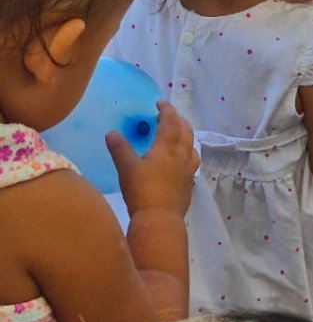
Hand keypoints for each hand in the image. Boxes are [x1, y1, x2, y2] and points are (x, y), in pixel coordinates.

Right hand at [107, 101, 198, 216]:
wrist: (160, 218)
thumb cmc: (142, 191)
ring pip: (192, 146)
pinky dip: (187, 152)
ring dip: (186, 135)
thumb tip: (111, 133)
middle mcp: (181, 155)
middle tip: (169, 116)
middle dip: (178, 120)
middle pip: (185, 131)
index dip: (166, 110)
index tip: (160, 103)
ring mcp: (188, 169)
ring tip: (178, 133)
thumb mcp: (126, 168)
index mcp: (167, 148)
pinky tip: (181, 159)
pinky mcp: (189, 183)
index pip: (170, 122)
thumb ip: (119, 149)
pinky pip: (192, 160)